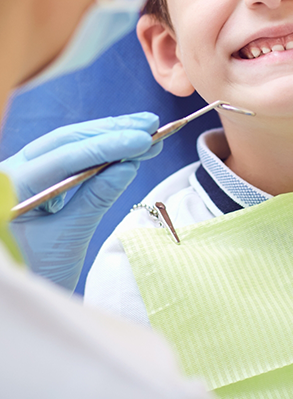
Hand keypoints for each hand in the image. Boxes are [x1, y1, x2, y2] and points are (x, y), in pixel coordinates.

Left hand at [0, 112, 160, 290]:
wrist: (20, 296)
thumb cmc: (35, 275)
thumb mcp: (66, 240)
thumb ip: (95, 199)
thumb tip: (128, 164)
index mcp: (12, 186)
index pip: (64, 157)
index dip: (107, 146)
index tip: (143, 139)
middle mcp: (13, 171)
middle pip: (66, 141)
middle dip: (111, 132)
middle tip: (150, 125)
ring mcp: (24, 173)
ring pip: (69, 145)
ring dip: (110, 136)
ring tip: (147, 130)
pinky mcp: (38, 180)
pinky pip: (70, 158)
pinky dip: (100, 152)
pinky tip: (126, 146)